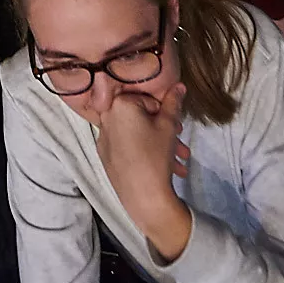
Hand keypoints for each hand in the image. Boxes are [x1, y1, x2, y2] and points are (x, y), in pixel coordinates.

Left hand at [94, 84, 192, 261]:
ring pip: (135, 133)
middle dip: (163, 128)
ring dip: (158, 143)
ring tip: (180, 160)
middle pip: (139, 116)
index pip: (148, 99)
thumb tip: (179, 85)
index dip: (165, 112)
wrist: (143, 197)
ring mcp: (103, 139)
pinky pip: (126, 146)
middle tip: (180, 140)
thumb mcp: (169, 126)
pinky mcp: (105, 156)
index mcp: (119, 105)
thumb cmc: (156, 155)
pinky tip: (162, 166)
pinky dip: (142, 151)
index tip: (176, 126)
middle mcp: (106, 118)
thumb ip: (173, 102)